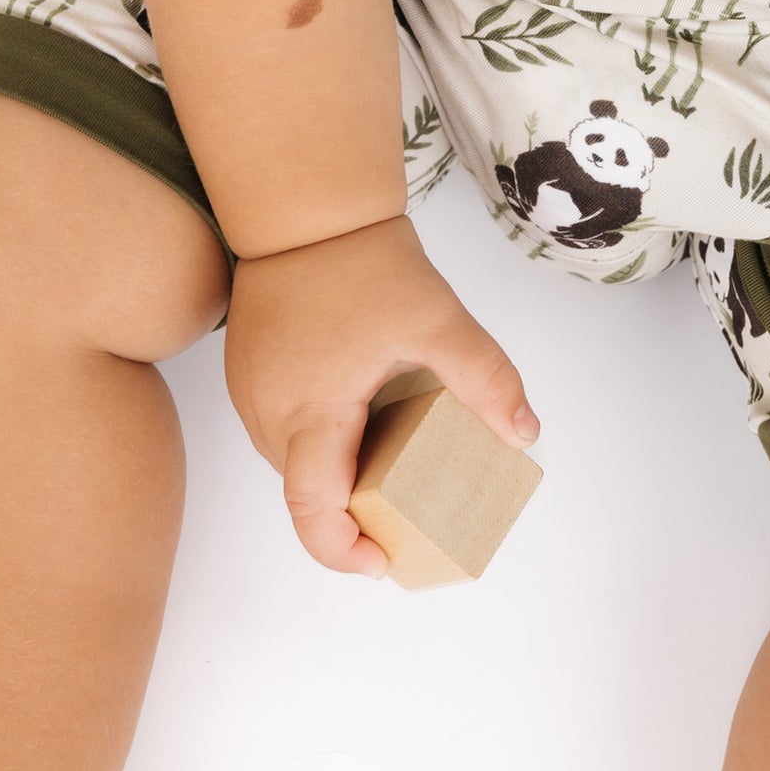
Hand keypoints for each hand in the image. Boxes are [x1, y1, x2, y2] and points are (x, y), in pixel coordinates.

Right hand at [223, 212, 537, 578]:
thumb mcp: (437, 319)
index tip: (383, 561)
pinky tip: (357, 422)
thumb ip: (485, 377)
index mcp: (311, 413)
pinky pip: (281, 431)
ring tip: (388, 466)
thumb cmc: (364, 262)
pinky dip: (317, 443)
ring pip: (291, 464)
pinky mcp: (246, 374)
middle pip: (305, 493)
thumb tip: (524, 432)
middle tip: (405, 515)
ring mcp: (251, 395)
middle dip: (351, 516)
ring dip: (333, 478)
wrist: (305, 209)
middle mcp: (268, 415)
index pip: (312, 513)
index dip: (345, 552)